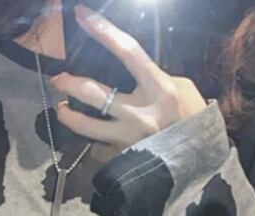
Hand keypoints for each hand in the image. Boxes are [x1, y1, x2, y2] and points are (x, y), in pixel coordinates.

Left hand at [50, 2, 208, 164]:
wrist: (196, 160)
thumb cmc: (191, 118)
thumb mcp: (181, 89)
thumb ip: (153, 78)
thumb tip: (130, 71)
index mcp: (160, 88)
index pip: (127, 51)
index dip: (103, 31)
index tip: (82, 15)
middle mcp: (140, 113)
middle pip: (93, 93)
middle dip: (69, 83)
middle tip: (59, 78)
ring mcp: (128, 139)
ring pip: (86, 126)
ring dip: (68, 115)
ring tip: (61, 108)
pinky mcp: (122, 158)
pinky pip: (98, 149)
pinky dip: (94, 143)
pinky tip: (93, 139)